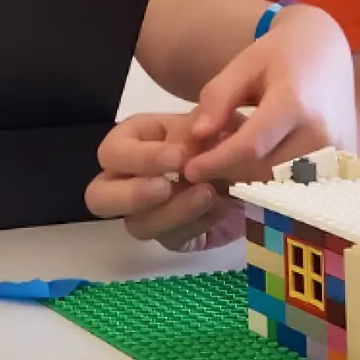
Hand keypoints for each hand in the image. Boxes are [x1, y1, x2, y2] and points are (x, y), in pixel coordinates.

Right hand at [86, 112, 245, 251]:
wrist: (260, 165)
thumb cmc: (227, 132)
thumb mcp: (211, 120)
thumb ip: (191, 131)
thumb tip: (180, 151)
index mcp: (133, 140)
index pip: (112, 153)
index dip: (140, 158)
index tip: (178, 157)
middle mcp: (131, 177)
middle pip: (99, 197)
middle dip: (131, 195)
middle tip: (165, 188)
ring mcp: (149, 211)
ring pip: (137, 225)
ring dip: (172, 212)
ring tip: (208, 194)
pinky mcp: (173, 235)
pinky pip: (173, 239)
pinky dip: (197, 225)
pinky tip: (219, 208)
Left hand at [178, 3, 357, 184]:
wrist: (329, 52)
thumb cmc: (282, 53)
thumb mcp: (244, 64)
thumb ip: (218, 98)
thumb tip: (197, 137)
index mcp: (296, 104)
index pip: (249, 147)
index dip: (215, 162)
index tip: (188, 168)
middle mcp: (322, 136)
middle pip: (262, 171)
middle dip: (227, 171)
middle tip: (204, 158)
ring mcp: (336, 155)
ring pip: (278, 183)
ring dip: (247, 176)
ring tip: (228, 152)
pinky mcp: (340, 166)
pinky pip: (296, 184)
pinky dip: (269, 176)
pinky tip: (253, 157)